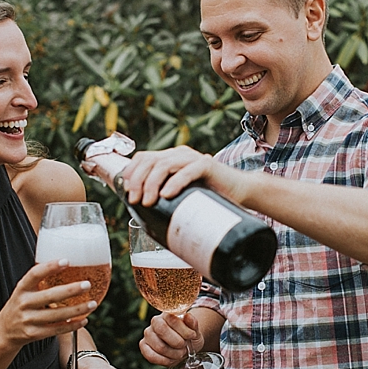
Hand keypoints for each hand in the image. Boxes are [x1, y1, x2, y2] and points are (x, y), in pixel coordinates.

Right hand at [0, 259, 97, 347]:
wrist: (4, 331)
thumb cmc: (21, 305)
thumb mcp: (24, 290)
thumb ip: (40, 280)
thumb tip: (67, 263)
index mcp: (21, 289)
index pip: (34, 275)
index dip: (50, 267)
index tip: (66, 261)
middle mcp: (23, 304)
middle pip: (50, 296)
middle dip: (71, 290)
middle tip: (87, 284)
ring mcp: (28, 320)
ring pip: (56, 315)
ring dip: (77, 310)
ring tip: (92, 303)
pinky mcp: (33, 334)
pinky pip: (56, 330)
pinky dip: (72, 326)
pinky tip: (83, 320)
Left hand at [122, 146, 246, 207]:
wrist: (241, 193)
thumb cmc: (210, 197)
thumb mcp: (183, 195)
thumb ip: (167, 196)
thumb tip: (143, 214)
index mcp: (172, 158)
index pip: (144, 157)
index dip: (131, 172)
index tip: (126, 192)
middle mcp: (180, 154)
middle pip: (150, 160)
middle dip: (137, 181)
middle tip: (135, 201)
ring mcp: (193, 158)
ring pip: (164, 164)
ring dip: (151, 183)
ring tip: (147, 202)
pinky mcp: (208, 165)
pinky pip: (187, 171)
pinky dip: (175, 183)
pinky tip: (167, 195)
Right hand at [139, 312, 203, 367]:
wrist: (186, 346)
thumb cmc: (189, 336)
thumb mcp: (195, 330)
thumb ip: (192, 323)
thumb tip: (187, 316)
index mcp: (168, 314)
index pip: (172, 319)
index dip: (184, 330)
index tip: (192, 336)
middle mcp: (155, 321)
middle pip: (162, 330)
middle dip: (177, 342)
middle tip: (184, 346)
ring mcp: (148, 334)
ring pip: (159, 346)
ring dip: (173, 353)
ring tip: (180, 353)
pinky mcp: (144, 346)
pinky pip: (151, 356)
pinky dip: (165, 360)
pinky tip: (171, 359)